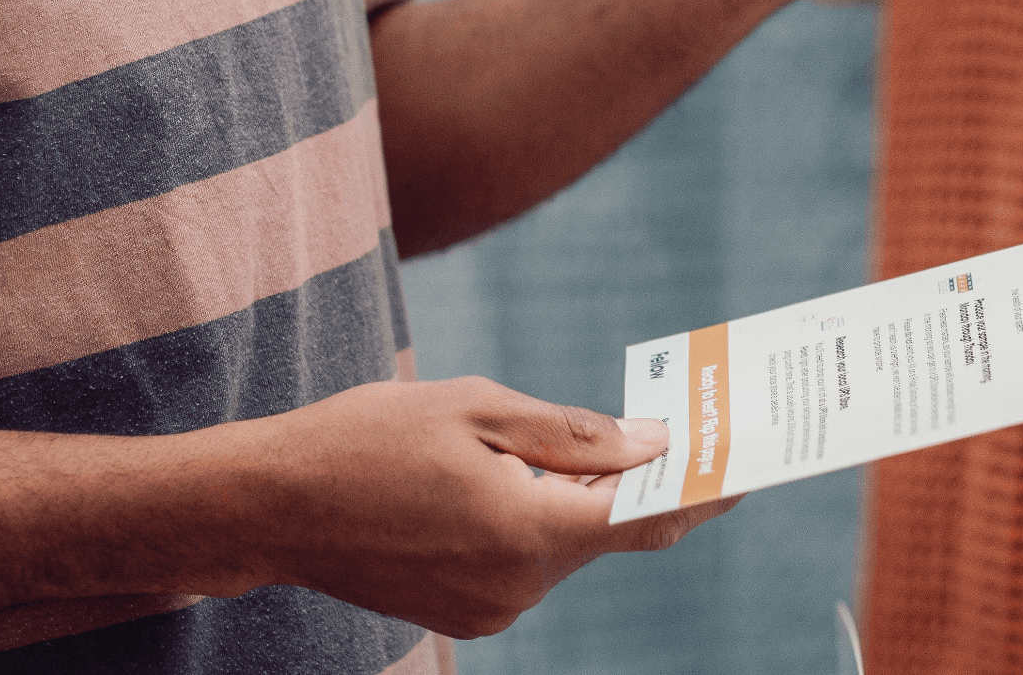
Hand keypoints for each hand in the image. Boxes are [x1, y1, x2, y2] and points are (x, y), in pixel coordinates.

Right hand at [237, 376, 731, 637]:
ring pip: (568, 544)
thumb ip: (573, 434)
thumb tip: (652, 445)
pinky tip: (528, 474)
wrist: (271, 506)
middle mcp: (518, 586)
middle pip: (609, 530)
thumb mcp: (477, 408)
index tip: (751, 463)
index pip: (646, 516)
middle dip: (645, 479)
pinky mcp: (465, 613)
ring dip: (586, 496)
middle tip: (683, 426)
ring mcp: (490, 609)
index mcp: (527, 531)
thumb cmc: (367, 439)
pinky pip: (529, 560)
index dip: (705, 488)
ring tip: (598, 440)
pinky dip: (544, 518)